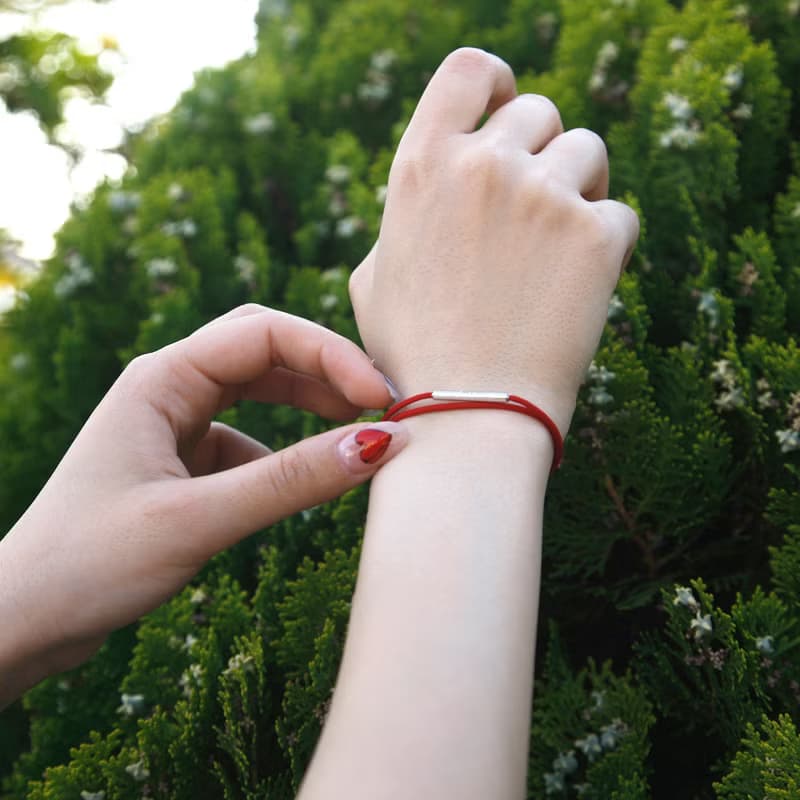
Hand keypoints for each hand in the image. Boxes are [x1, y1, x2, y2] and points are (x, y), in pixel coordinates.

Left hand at [0, 305, 405, 700]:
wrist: (24, 619)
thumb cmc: (90, 564)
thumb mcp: (198, 520)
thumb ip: (290, 481)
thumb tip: (380, 444)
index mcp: (161, 378)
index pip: (265, 334)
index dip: (332, 356)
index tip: (379, 401)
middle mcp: (169, 387)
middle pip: (265, 348)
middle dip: (325, 366)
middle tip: (378, 402)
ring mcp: (175, 423)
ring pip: (259, 388)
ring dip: (308, 400)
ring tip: (355, 427)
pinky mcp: (181, 459)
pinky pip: (246, 436)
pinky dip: (282, 449)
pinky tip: (294, 481)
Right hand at [349, 48, 638, 435]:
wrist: (467, 416)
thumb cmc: (414, 356)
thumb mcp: (376, 277)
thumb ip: (409, 217)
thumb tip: (436, 192)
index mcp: (421, 168)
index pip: (468, 71)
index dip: (496, 82)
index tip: (507, 108)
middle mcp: (481, 166)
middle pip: (539, 112)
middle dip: (543, 153)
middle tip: (538, 211)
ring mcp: (542, 196)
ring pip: (588, 153)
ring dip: (580, 193)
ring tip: (558, 255)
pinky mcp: (595, 236)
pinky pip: (618, 215)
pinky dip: (605, 248)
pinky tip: (577, 291)